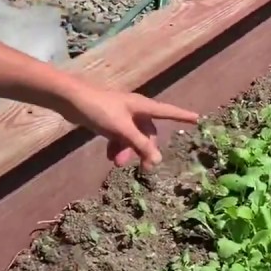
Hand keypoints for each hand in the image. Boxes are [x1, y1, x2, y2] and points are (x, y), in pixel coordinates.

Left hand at [59, 85, 198, 170]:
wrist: (73, 101)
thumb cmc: (100, 110)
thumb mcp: (122, 130)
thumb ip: (140, 145)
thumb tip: (158, 160)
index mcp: (143, 107)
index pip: (168, 112)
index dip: (183, 116)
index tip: (198, 119)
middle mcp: (136, 110)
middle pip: (148, 133)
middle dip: (143, 150)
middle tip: (142, 168)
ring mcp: (122, 116)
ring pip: (133, 138)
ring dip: (128, 151)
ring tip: (117, 163)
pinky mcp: (110, 122)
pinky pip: (120, 138)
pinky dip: (117, 147)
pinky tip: (109, 156)